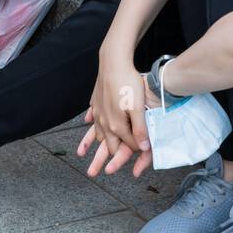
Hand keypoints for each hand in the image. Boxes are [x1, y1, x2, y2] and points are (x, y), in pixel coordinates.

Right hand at [78, 57, 151, 177]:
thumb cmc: (128, 83)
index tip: (145, 153)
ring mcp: (98, 112)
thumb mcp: (138, 107)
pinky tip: (89, 123)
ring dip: (95, 143)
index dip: (138, 149)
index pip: (128, 145)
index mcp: (116, 126)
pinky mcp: (96, 102)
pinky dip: (92, 123)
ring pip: (98, 133)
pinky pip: (93, 117)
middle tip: (97, 171)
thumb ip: (140, 129)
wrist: (113, 62)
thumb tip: (143, 147)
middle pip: (108, 145)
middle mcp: (104, 122)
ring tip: (88, 152)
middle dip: (107, 157)